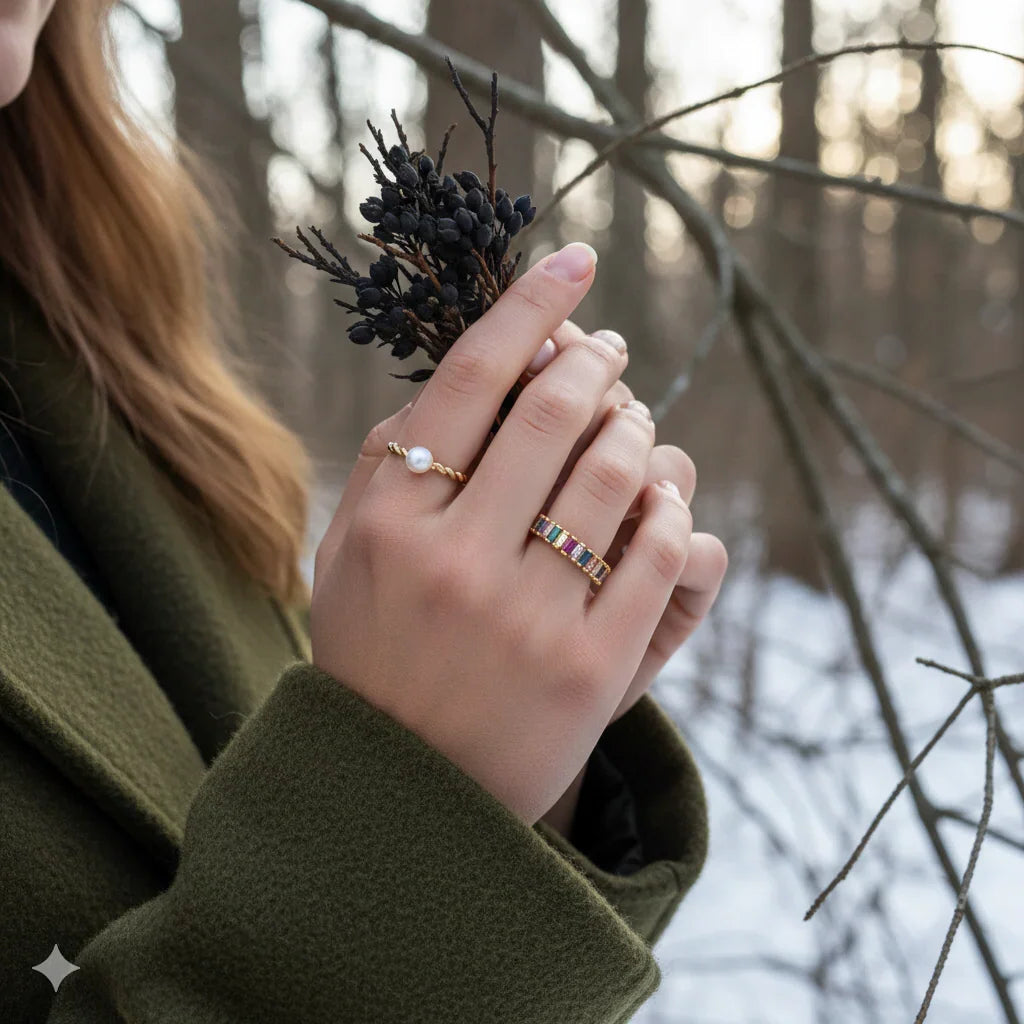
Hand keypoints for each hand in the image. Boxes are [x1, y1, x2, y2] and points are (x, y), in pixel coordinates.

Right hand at [311, 242, 695, 826]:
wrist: (406, 792)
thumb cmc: (375, 654)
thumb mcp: (346, 554)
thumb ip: (388, 463)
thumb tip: (465, 376)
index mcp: (391, 518)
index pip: (473, 375)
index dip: (533, 303)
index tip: (577, 258)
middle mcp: (456, 557)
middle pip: (558, 411)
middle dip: (598, 361)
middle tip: (610, 349)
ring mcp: (528, 616)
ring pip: (619, 474)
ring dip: (639, 427)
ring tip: (632, 419)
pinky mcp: (592, 668)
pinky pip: (659, 554)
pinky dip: (671, 507)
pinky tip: (660, 494)